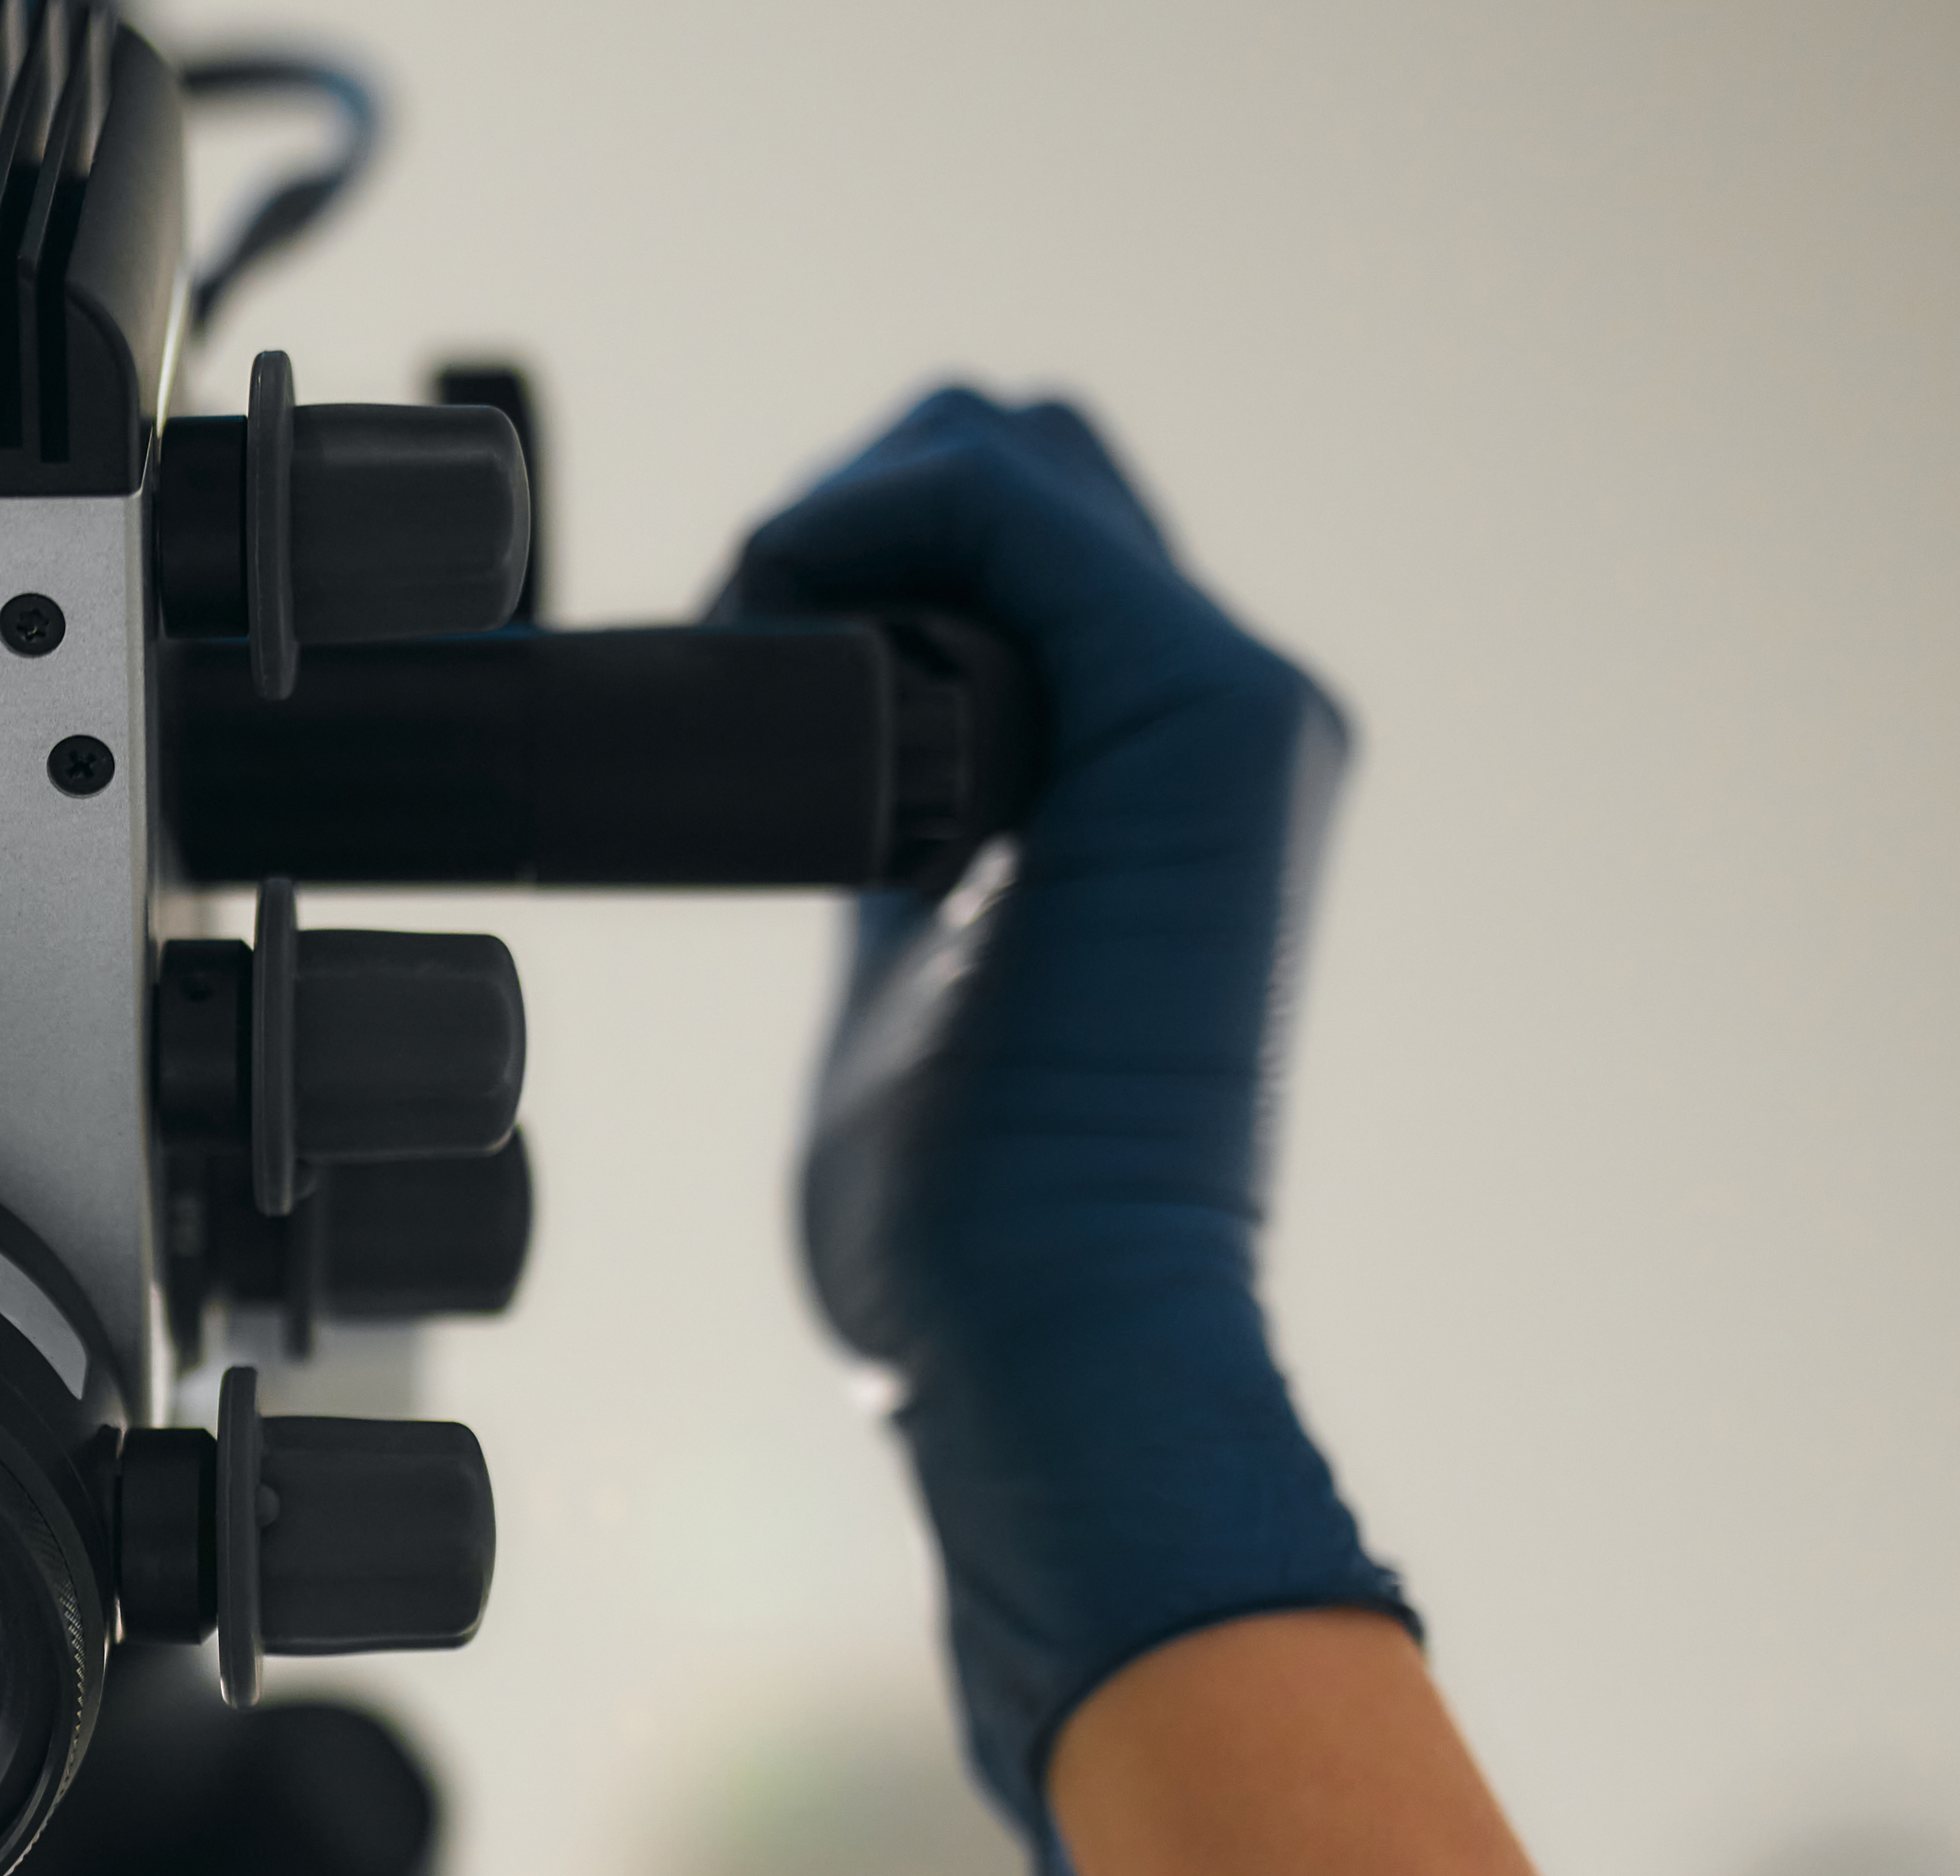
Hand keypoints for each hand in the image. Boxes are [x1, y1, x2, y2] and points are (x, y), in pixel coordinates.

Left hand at [717, 389, 1405, 1875]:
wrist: (1062, 1331)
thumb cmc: (968, 1234)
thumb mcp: (929, 987)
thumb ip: (921, 876)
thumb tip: (849, 849)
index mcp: (1159, 777)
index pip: (1019, 549)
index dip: (858, 558)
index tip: (731, 673)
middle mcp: (1224, 717)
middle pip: (1026, 471)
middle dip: (857, 512)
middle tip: (735, 651)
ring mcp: (1228, 705)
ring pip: (1014, 460)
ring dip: (851, 515)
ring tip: (751, 652)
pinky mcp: (1200, 709)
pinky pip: (1008, 505)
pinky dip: (866, 520)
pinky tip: (773, 622)